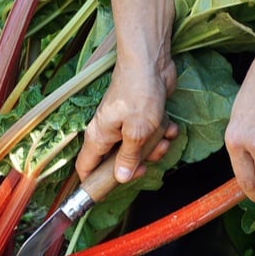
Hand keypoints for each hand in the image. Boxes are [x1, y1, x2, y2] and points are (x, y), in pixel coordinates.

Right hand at [75, 59, 178, 182]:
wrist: (151, 62)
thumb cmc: (139, 94)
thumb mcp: (136, 132)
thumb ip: (128, 157)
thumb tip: (119, 178)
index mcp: (98, 137)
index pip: (86, 168)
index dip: (94, 184)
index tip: (109, 193)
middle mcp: (108, 132)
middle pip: (117, 163)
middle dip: (137, 165)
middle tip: (149, 162)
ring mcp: (124, 124)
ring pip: (138, 150)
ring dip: (155, 148)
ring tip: (163, 137)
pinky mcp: (141, 117)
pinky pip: (150, 135)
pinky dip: (161, 133)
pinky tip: (169, 125)